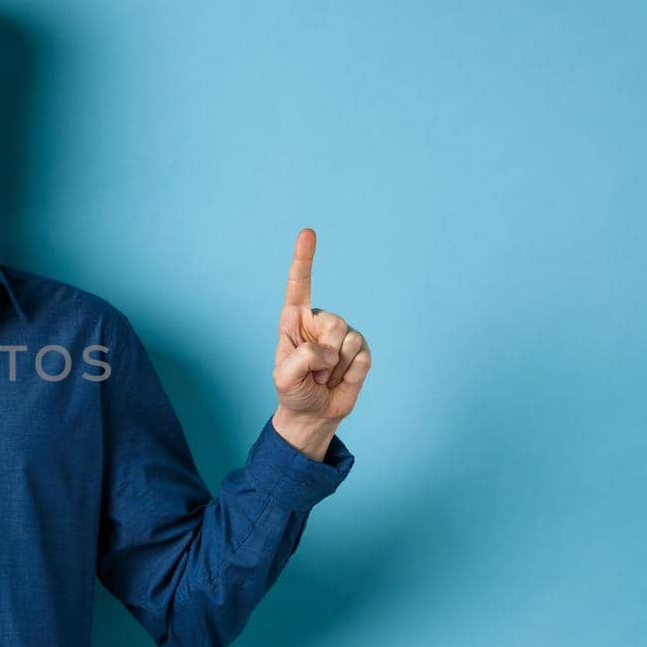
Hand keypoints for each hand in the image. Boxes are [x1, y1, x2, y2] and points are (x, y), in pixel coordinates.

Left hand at [273, 228, 370, 427]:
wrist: (313, 413)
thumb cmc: (293, 391)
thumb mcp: (284, 378)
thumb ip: (301, 359)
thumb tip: (329, 350)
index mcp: (293, 320)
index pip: (299, 285)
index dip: (304, 259)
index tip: (308, 232)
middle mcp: (319, 321)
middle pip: (332, 322)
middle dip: (323, 354)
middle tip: (314, 372)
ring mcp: (342, 334)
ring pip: (348, 339)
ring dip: (334, 367)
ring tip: (325, 376)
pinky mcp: (361, 350)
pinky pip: (362, 356)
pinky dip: (350, 373)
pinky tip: (340, 378)